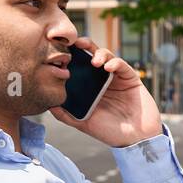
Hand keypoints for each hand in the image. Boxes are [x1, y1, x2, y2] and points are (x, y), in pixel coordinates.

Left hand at [48, 37, 162, 146]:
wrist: (135, 139)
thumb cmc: (109, 131)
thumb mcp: (83, 123)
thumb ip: (65, 114)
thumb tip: (48, 104)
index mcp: (89, 86)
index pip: (78, 66)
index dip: (70, 57)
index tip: (60, 52)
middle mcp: (101, 79)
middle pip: (91, 55)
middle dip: (83, 46)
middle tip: (75, 44)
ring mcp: (116, 77)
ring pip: (106, 56)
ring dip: (99, 54)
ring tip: (94, 61)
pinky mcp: (130, 77)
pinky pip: (121, 65)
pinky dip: (114, 63)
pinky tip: (108, 68)